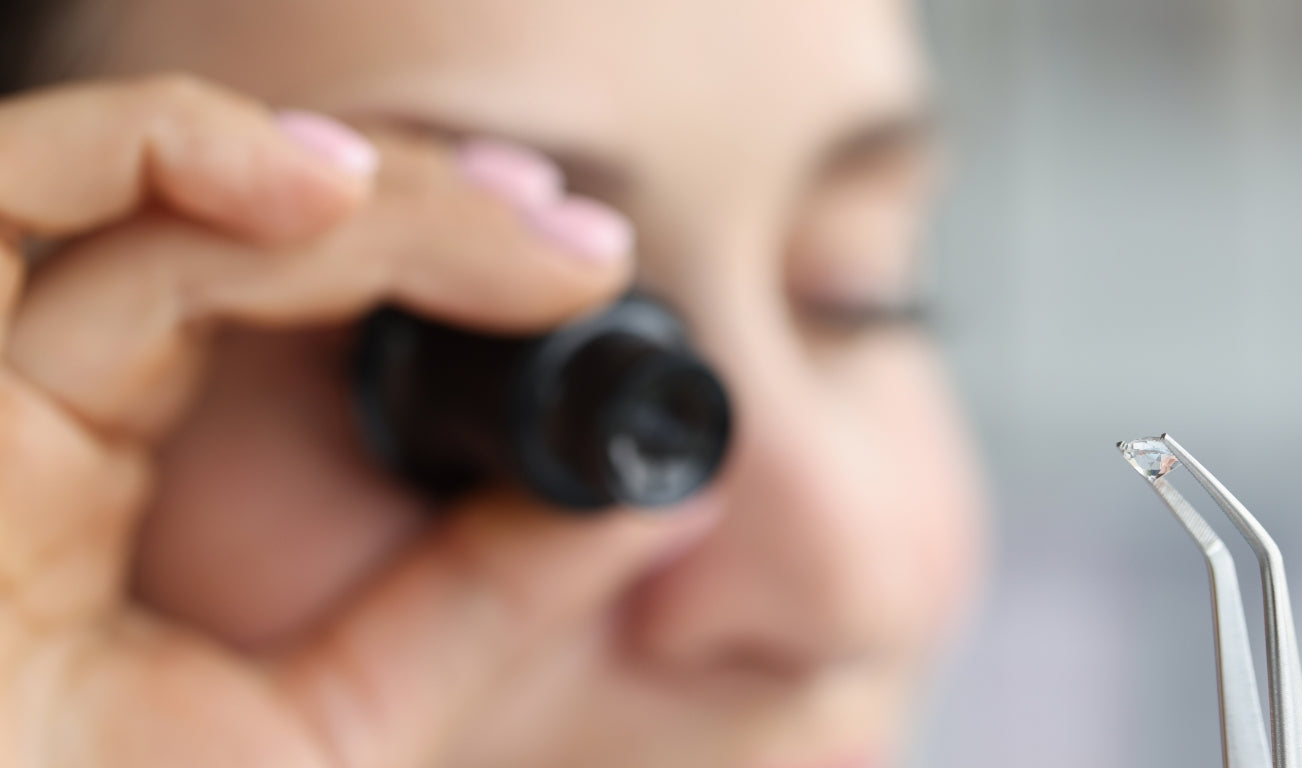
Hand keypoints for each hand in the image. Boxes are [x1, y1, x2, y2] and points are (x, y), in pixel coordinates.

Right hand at [0, 74, 712, 767]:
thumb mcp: (337, 729)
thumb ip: (474, 607)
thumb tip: (659, 503)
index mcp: (93, 486)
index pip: (260, 305)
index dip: (421, 257)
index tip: (575, 264)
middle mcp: (16, 419)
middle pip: (223, 238)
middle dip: (419, 214)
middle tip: (575, 240)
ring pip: (147, 200)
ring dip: (340, 185)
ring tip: (504, 218)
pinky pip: (13, 188)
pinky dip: (169, 151)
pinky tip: (328, 193)